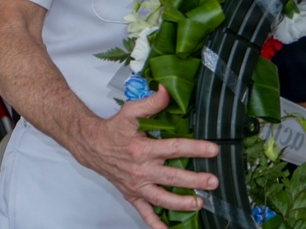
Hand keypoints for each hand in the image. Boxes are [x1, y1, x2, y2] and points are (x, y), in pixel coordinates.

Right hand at [70, 85, 219, 228]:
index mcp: (143, 149)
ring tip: (199, 203)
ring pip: (161, 198)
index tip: (213, 150)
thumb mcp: (131, 111)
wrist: (91, 146)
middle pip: (172, 178)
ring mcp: (137, 185)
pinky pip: (144, 212)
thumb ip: (152, 102)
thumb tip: (167, 90)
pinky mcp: (132, 194)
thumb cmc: (113, 129)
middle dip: (195, 181)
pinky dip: (155, 223)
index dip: (196, 149)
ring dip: (181, 203)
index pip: (175, 149)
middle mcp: (141, 170)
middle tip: (213, 182)